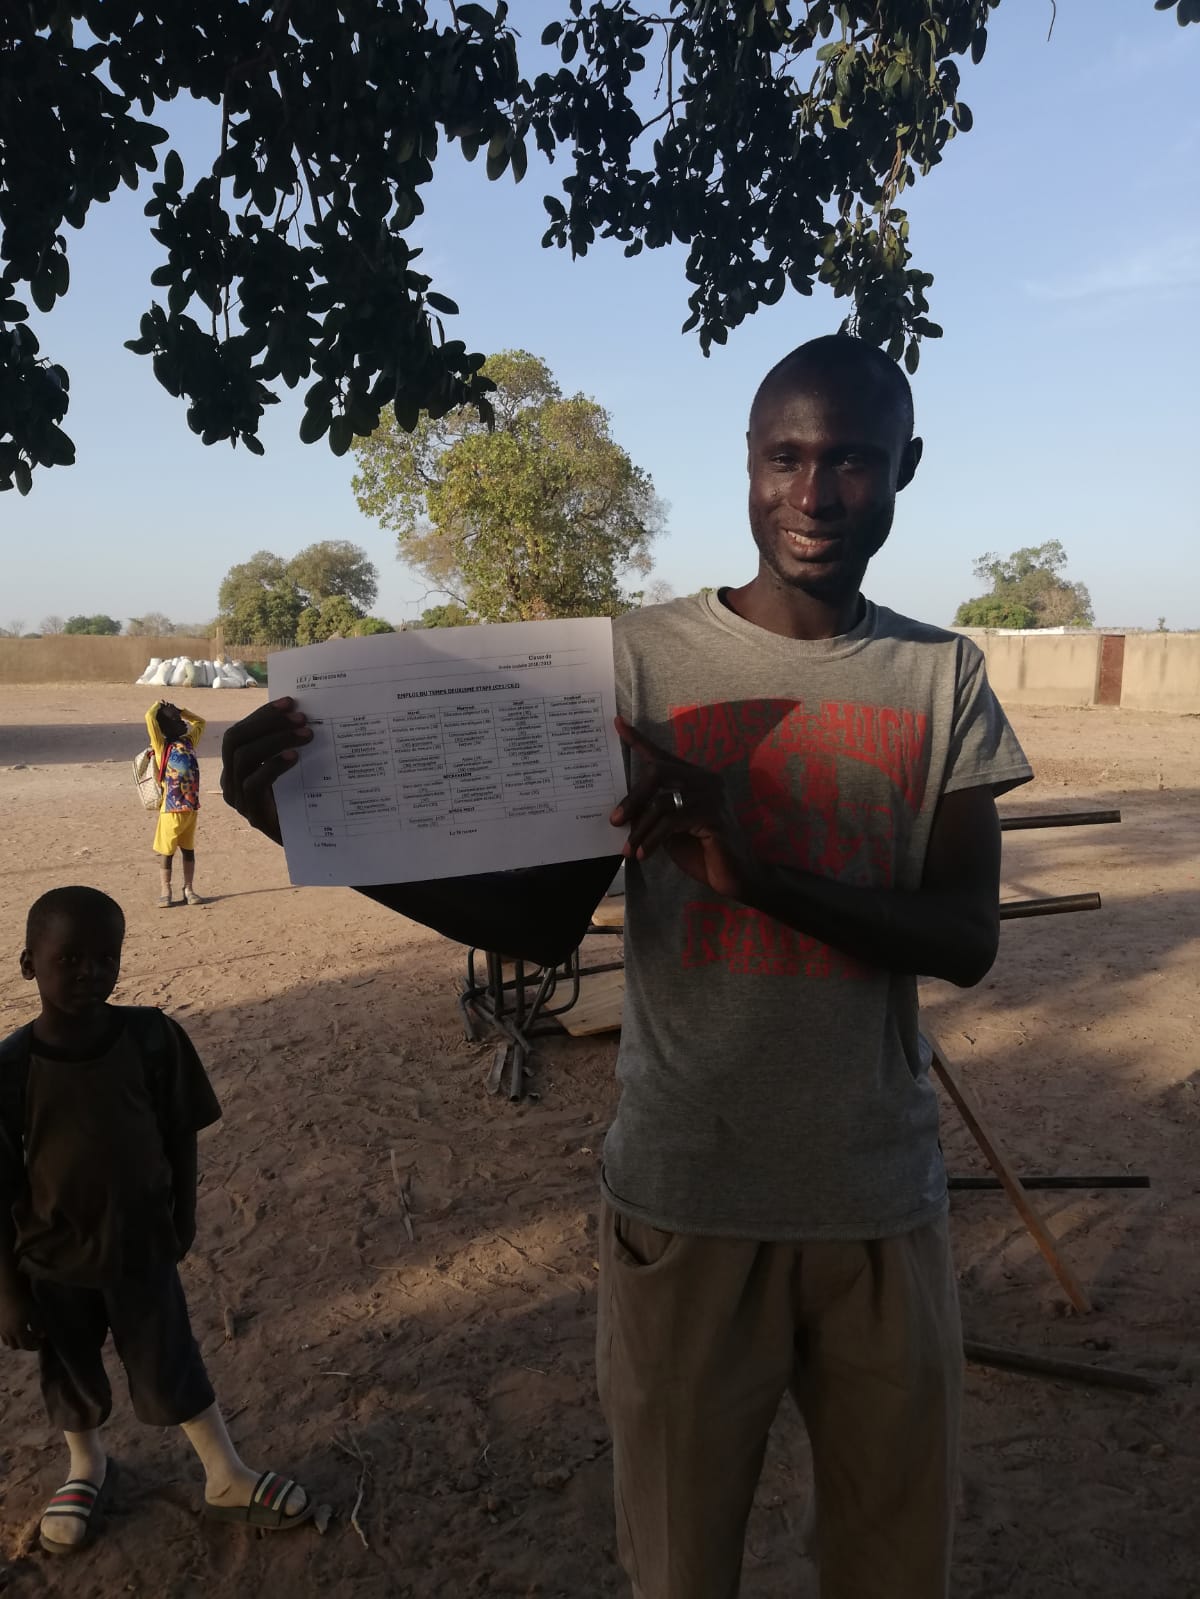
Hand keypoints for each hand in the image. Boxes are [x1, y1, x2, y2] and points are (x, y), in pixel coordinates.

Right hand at [0, 1284, 41, 1351]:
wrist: (8, 1290)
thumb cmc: (23, 1300)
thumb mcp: (34, 1313)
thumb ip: (38, 1326)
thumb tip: (42, 1335)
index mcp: (18, 1330)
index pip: (26, 1345)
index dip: (34, 1346)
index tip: (40, 1342)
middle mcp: (8, 1332)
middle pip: (16, 1346)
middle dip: (26, 1345)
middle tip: (34, 1339)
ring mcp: (1, 1329)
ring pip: (8, 1342)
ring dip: (16, 1342)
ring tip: (24, 1335)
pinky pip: (3, 1336)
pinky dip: (10, 1337)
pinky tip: (15, 1330)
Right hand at [220, 697, 311, 843]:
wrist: (311, 841)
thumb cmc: (301, 800)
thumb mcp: (292, 768)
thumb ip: (288, 744)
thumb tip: (300, 710)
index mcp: (236, 766)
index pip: (240, 732)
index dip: (262, 715)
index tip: (289, 702)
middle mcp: (231, 780)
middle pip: (236, 740)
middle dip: (267, 724)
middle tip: (300, 717)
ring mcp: (238, 799)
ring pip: (244, 758)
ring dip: (276, 740)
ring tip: (306, 734)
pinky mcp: (251, 815)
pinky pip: (253, 783)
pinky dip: (273, 765)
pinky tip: (295, 757)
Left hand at [609, 716, 755, 900]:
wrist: (736, 877)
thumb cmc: (703, 852)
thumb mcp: (670, 830)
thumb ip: (653, 813)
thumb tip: (624, 810)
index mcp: (696, 778)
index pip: (662, 755)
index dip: (639, 740)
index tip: (618, 723)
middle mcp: (706, 780)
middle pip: (658, 772)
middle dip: (632, 797)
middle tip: (615, 820)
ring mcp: (713, 797)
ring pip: (662, 802)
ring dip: (640, 828)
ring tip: (629, 848)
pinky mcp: (714, 817)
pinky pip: (673, 822)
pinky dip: (654, 839)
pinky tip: (644, 854)